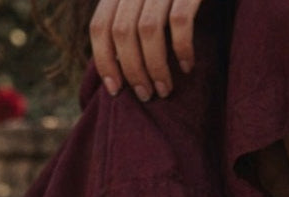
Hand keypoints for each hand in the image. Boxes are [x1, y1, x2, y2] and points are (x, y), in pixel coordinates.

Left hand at [89, 0, 204, 100]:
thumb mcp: (145, 1)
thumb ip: (128, 17)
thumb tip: (115, 60)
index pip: (100, 26)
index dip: (104, 60)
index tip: (115, 90)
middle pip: (122, 33)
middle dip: (132, 71)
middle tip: (145, 95)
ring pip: (148, 31)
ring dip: (155, 67)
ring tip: (164, 90)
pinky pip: (180, 22)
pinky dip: (182, 48)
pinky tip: (187, 66)